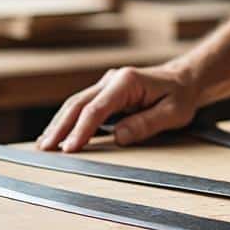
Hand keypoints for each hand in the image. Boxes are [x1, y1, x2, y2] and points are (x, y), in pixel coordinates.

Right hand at [36, 64, 200, 151]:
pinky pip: (82, 107)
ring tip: (44, 145)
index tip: (69, 148)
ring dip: (59, 124)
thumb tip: (118, 137)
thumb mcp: (173, 112)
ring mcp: (106, 85)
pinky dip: (68, 121)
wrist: (185, 80)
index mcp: (127, 81)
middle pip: (78, 104)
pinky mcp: (105, 93)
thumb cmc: (180, 95)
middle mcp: (112, 80)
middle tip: (45, 149)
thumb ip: (146, 124)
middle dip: (60, 127)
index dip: (81, 130)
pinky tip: (57, 134)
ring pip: (75, 104)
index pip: (96, 108)